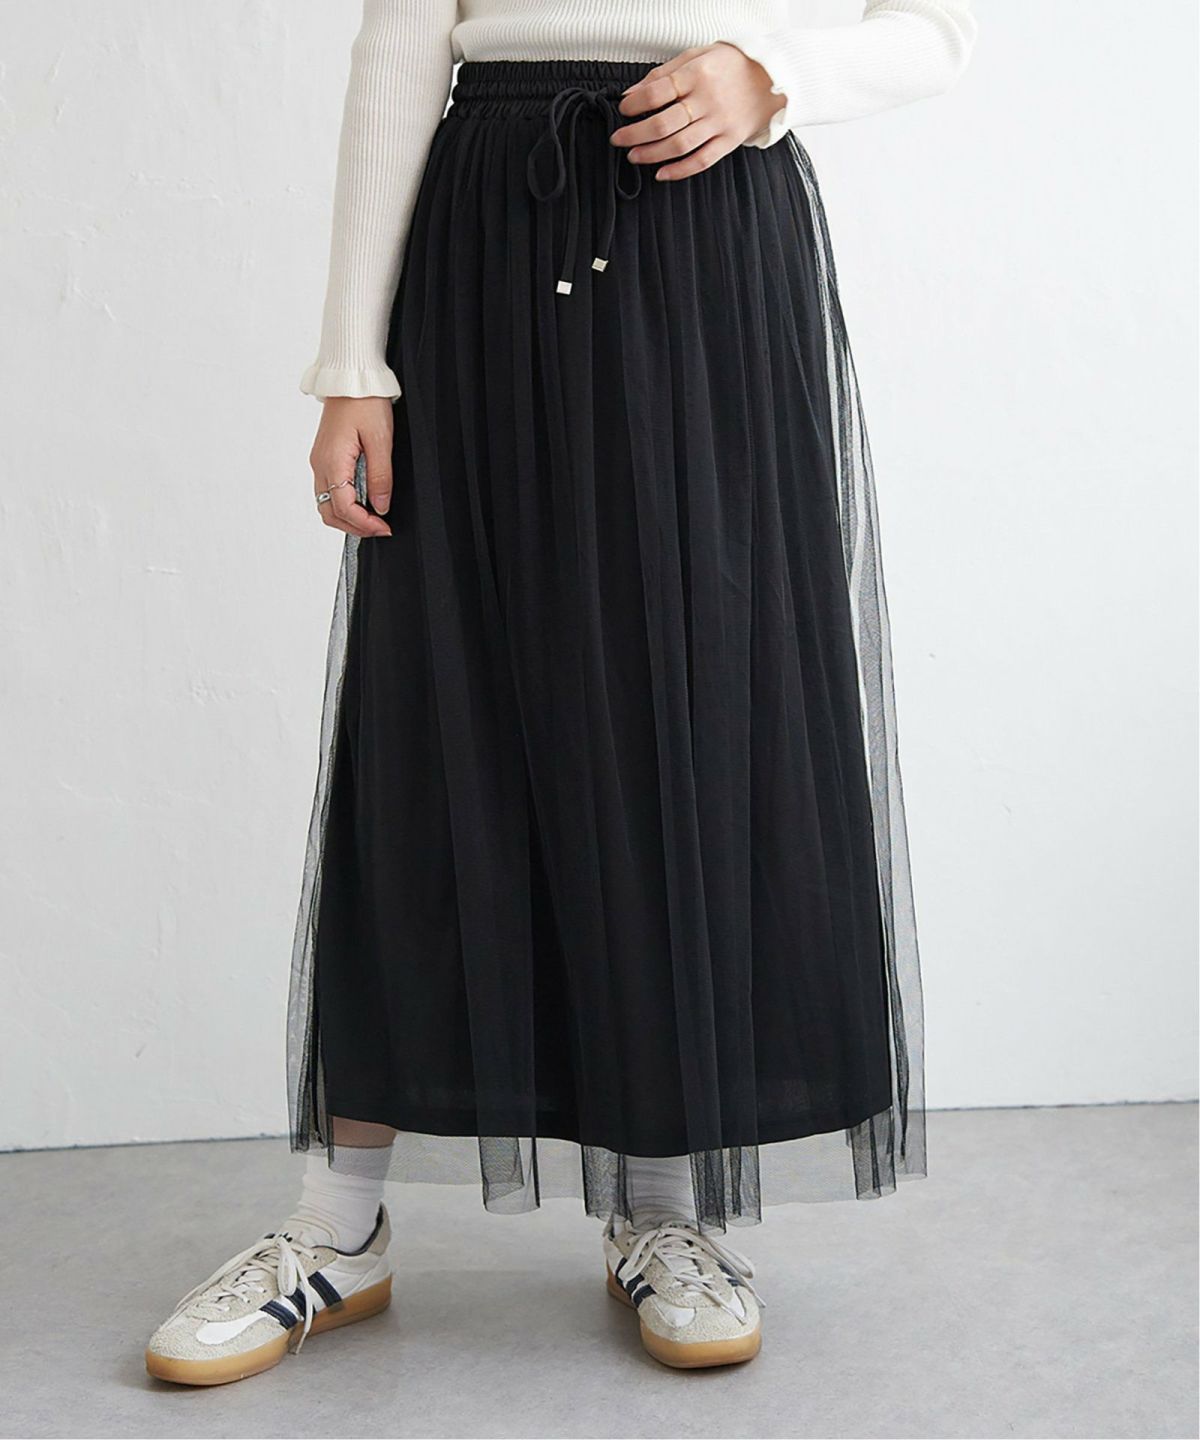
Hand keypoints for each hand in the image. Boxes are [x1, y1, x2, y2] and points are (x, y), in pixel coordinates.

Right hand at [310, 397, 393, 537]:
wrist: (351, 378)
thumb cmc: (366, 402)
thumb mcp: (380, 440)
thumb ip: (380, 477)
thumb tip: (380, 506)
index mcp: (332, 462)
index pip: (343, 507)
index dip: (364, 524)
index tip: (384, 527)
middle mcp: (320, 465)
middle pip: (329, 512)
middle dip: (354, 527)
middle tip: (379, 529)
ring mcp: (319, 462)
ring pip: (326, 504)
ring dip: (347, 517)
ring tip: (372, 519)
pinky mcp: (324, 458)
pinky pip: (328, 490)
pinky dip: (343, 503)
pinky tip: (362, 501)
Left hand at [610, 43, 784, 180]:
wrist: (770, 78)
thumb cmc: (729, 65)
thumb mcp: (696, 56)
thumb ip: (664, 74)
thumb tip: (632, 94)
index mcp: (697, 74)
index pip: (657, 92)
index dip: (635, 104)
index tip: (624, 110)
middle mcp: (707, 100)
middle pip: (663, 124)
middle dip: (635, 134)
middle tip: (618, 139)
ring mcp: (719, 123)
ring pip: (678, 145)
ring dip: (651, 154)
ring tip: (634, 156)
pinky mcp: (729, 141)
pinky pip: (701, 161)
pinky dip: (679, 171)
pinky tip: (661, 174)